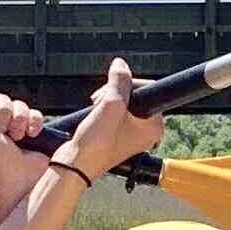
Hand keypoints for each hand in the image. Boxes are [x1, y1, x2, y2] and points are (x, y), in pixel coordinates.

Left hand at [0, 86, 57, 206]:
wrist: (20, 179)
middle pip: (4, 100)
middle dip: (5, 116)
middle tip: (3, 135)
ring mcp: (15, 130)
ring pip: (21, 106)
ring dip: (19, 121)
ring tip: (17, 139)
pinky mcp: (34, 133)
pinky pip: (36, 114)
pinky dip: (34, 123)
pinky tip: (30, 136)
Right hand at [70, 60, 166, 180]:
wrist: (76, 164)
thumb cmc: (97, 146)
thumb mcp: (111, 104)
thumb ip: (119, 81)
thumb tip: (121, 65)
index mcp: (154, 127)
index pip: (149, 89)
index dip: (128, 84)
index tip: (115, 88)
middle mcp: (146, 131)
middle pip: (134, 95)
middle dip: (114, 93)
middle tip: (103, 102)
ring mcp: (131, 134)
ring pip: (121, 102)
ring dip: (106, 100)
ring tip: (96, 110)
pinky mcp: (117, 135)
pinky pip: (113, 112)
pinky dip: (102, 110)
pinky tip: (94, 116)